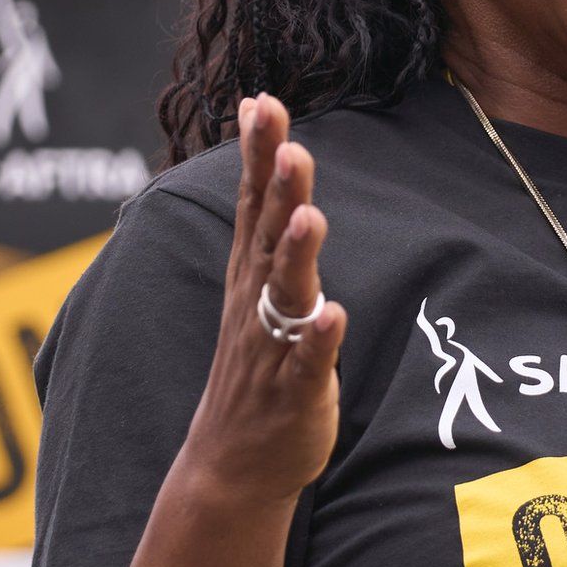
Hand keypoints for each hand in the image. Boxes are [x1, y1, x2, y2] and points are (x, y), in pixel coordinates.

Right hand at [178, 93, 347, 505]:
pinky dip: (320, 337)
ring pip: (286, 292)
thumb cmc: (257, 365)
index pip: (251, 202)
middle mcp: (257, 302)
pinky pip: (308, 360)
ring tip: (308, 213)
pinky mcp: (295, 389)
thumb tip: (275, 153)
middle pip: (266, 234)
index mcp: (250, 274)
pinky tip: (334, 315)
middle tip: (286, 138)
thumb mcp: (260, 286)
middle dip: (275, 185)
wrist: (232, 464)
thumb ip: (268, 222)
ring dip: (296, 253)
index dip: (257, 153)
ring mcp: (273, 345)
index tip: (263, 102)